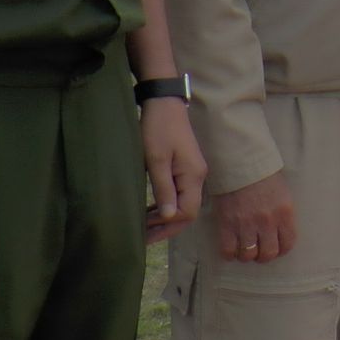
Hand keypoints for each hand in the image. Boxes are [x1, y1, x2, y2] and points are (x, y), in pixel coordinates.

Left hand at [140, 98, 206, 244]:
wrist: (164, 102)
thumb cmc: (158, 129)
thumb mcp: (156, 159)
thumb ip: (164, 188)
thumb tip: (169, 217)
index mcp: (193, 175)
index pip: (187, 211)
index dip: (167, 223)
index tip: (144, 229)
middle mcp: (197, 176)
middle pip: (188, 211)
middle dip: (166, 227)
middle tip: (143, 237)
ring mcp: (192, 171)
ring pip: (183, 203)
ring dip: (164, 217)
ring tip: (142, 227)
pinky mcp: (184, 167)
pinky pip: (179, 193)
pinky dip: (165, 205)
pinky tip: (150, 210)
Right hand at [215, 170, 296, 263]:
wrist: (240, 161)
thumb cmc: (262, 174)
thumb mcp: (282, 192)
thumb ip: (282, 212)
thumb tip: (280, 230)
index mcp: (284, 212)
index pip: (288, 244)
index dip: (281, 250)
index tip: (276, 247)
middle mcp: (267, 222)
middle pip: (268, 254)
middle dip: (264, 255)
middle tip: (259, 249)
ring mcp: (246, 224)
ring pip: (248, 255)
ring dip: (247, 255)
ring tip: (244, 248)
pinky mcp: (227, 224)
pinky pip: (228, 250)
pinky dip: (230, 254)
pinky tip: (231, 248)